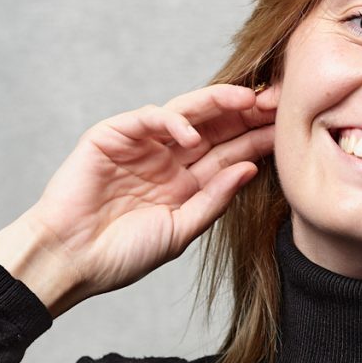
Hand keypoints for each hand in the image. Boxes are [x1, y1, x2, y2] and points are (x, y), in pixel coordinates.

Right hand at [0, 81, 279, 314]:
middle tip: (280, 101)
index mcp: (184, 182)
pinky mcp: (111, 135)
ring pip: (186, 113)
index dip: (257, 139)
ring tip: (247, 101)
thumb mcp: (179, 232)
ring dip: (217, 104)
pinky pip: (147, 118)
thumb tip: (250, 169)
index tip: (290, 130)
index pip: (228, 152)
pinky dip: (171, 121)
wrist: (71, 261)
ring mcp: (140, 145)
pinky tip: (193, 134)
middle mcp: (166, 159)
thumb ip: (213, 200)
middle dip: (246, 113)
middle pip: (214, 126)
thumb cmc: (121, 256)